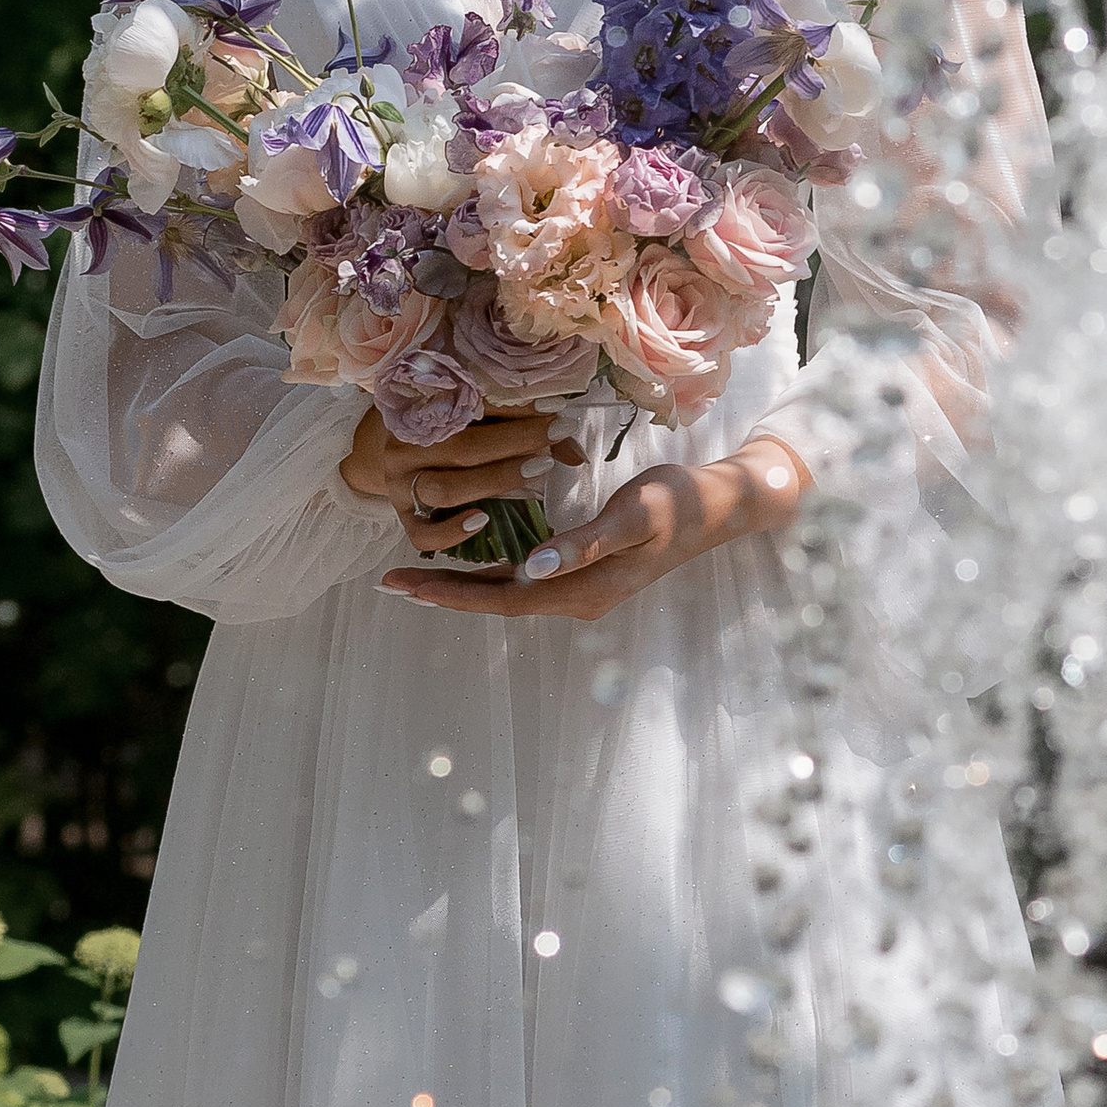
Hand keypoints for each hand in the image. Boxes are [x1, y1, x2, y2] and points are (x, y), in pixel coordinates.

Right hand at [341, 399, 584, 555]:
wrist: (392, 448)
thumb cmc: (448, 429)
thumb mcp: (477, 417)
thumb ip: (522, 427)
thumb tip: (576, 453)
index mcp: (421, 411)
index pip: (471, 406)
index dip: (517, 410)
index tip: (557, 413)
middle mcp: (405, 446)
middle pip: (463, 448)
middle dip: (515, 444)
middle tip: (554, 441)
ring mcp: (399, 484)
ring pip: (445, 490)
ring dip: (495, 482)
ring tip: (535, 474)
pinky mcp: (403, 518)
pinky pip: (423, 535)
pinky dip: (453, 532)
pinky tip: (483, 520)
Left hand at [380, 436, 810, 619]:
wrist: (719, 509)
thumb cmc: (677, 504)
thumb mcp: (633, 517)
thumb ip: (583, 545)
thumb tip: (531, 569)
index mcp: (582, 590)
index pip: (502, 599)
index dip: (450, 594)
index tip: (404, 585)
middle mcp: (576, 598)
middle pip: (496, 602)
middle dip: (441, 594)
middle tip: (388, 582)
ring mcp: (581, 588)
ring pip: (507, 594)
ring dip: (460, 588)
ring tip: (412, 579)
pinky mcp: (584, 572)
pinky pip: (524, 581)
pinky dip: (489, 576)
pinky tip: (466, 566)